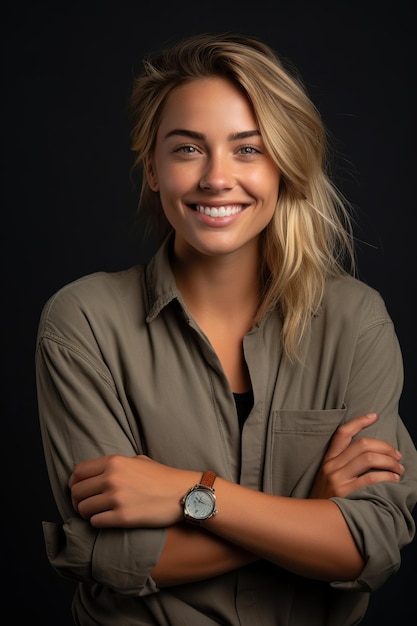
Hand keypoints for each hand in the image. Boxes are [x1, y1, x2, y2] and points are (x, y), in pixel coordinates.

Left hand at [68, 454, 197, 527]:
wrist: (184, 493)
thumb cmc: (162, 477)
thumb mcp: (138, 460)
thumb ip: (116, 464)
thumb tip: (96, 473)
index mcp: (114, 462)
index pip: (78, 473)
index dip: (74, 483)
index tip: (78, 491)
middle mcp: (112, 478)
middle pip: (77, 492)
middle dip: (78, 501)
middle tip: (86, 506)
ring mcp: (116, 498)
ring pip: (83, 509)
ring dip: (88, 514)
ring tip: (98, 514)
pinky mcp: (123, 517)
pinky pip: (96, 522)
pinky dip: (98, 523)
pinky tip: (108, 520)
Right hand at [310, 413, 404, 498]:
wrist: (312, 521)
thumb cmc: (326, 499)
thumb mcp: (327, 477)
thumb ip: (343, 464)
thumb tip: (371, 454)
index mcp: (328, 459)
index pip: (343, 433)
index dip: (359, 422)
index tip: (374, 416)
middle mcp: (331, 466)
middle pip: (362, 445)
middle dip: (385, 447)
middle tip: (397, 455)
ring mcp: (337, 479)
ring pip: (368, 459)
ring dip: (389, 462)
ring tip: (398, 468)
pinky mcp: (345, 493)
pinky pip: (370, 479)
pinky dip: (386, 476)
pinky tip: (393, 479)